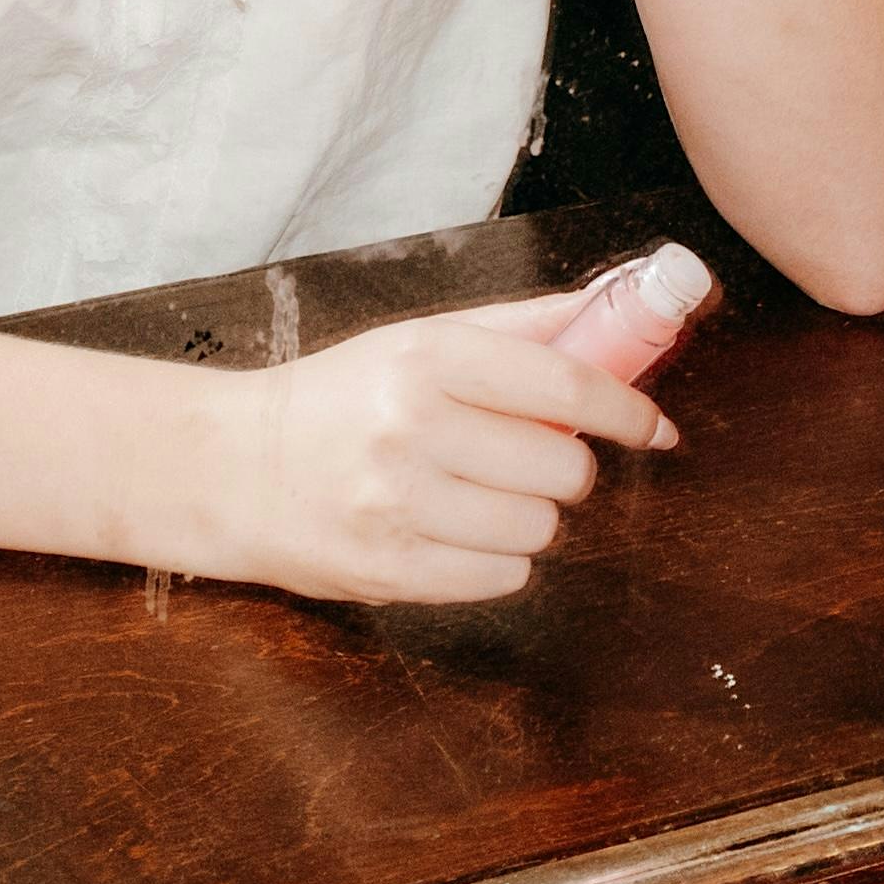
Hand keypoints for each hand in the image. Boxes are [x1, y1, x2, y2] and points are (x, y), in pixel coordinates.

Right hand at [202, 285, 676, 605]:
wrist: (231, 468)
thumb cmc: (338, 399)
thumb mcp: (418, 339)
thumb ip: (521, 326)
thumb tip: (615, 306)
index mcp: (425, 357)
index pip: (563, 383)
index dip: (625, 408)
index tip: (653, 425)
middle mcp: (411, 428)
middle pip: (562, 466)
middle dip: (563, 466)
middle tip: (525, 458)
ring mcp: (398, 506)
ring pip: (538, 528)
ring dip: (527, 516)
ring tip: (476, 497)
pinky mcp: (390, 572)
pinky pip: (503, 578)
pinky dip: (495, 560)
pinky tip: (453, 533)